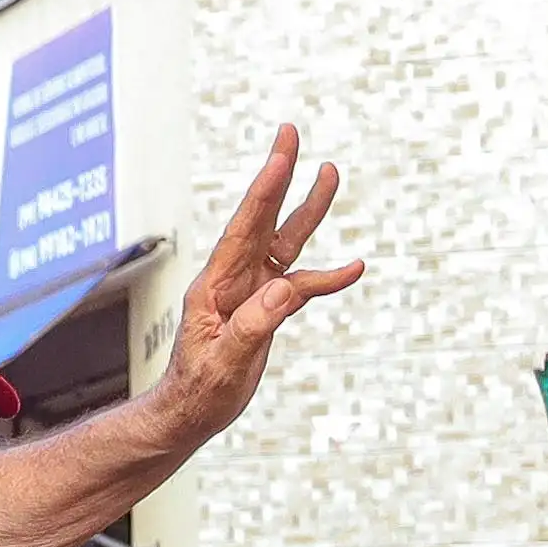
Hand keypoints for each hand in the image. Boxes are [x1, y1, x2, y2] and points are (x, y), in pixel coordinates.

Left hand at [146, 126, 362, 450]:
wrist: (191, 414)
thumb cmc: (198, 391)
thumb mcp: (224, 362)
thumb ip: (254, 325)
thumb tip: (285, 288)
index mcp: (215, 286)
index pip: (243, 229)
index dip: (264, 191)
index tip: (280, 155)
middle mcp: (233, 280)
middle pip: (261, 219)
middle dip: (278, 177)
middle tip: (289, 133)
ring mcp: (251, 291)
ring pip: (284, 242)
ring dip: (307, 209)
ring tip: (330, 171)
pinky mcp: (266, 308)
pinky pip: (301, 284)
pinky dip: (327, 277)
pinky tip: (356, 267)